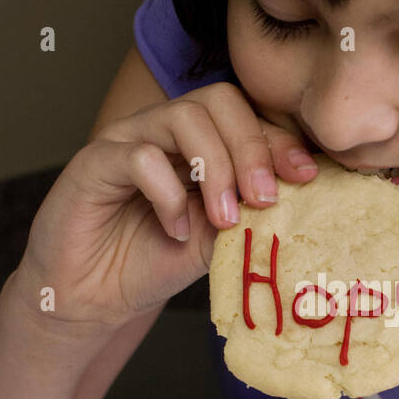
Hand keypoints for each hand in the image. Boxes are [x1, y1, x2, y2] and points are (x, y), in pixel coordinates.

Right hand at [15, 84, 319, 329]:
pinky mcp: (94, 162)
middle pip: (219, 100)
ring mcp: (128, 139)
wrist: (92, 298)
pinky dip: (168, 194)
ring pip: (183, 116)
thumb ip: (250, 213)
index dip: (279, 140)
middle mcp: (163, 130)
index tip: (306, 177)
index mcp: (199, 142)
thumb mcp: (217, 241)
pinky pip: (140, 156)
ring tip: (223, 218)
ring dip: (216, 167)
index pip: (246, 115)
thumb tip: (299, 198)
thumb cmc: (152, 263)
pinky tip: (175, 229)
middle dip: (252, 148)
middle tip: (264, 198)